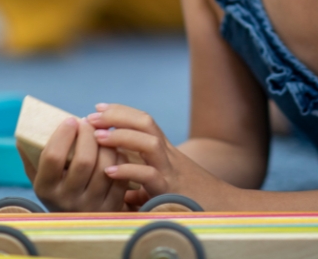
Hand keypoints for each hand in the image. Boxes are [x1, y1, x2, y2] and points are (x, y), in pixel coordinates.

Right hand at [20, 117, 128, 211]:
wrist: (75, 224)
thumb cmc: (56, 190)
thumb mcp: (39, 178)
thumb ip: (31, 157)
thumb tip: (22, 135)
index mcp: (46, 189)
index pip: (53, 157)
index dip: (63, 134)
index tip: (70, 120)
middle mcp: (67, 200)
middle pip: (84, 160)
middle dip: (88, 134)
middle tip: (88, 123)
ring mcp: (91, 206)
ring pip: (105, 166)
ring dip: (106, 144)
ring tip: (102, 134)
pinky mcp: (111, 207)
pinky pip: (120, 175)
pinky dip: (119, 158)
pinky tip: (113, 150)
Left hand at [88, 104, 227, 208]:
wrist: (226, 210)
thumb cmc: (195, 200)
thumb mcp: (166, 188)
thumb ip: (145, 186)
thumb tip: (125, 194)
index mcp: (166, 152)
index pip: (144, 120)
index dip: (121, 111)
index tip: (98, 108)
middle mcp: (169, 155)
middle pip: (146, 122)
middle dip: (117, 115)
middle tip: (91, 117)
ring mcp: (172, 171)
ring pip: (149, 142)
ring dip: (121, 136)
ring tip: (98, 138)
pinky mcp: (172, 190)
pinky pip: (150, 175)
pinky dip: (129, 171)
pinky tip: (110, 172)